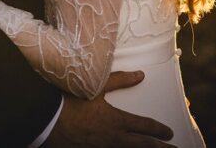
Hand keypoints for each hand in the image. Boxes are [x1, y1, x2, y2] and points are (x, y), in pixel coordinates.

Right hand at [43, 71, 174, 147]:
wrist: (47, 119)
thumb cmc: (70, 100)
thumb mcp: (96, 86)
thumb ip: (119, 80)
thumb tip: (140, 75)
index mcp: (116, 121)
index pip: (144, 126)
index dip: (158, 130)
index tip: (169, 132)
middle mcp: (113, 138)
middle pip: (142, 146)